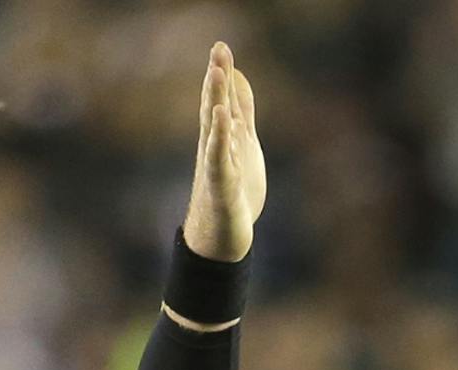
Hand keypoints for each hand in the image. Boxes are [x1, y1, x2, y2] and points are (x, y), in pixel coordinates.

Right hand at [181, 43, 263, 264]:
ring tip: (216, 73)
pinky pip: (219, 160)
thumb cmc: (232, 188)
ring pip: (215, 128)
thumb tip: (238, 77)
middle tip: (218, 49)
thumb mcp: (242, 143)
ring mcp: (217, 164)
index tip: (221, 46)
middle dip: (217, 79)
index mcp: (224, 136)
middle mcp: (216, 146)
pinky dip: (219, 139)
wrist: (220, 235)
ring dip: (214, 101)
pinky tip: (221, 120)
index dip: (222, 74)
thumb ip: (240, 110)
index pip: (221, 100)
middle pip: (215, 106)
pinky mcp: (221, 186)